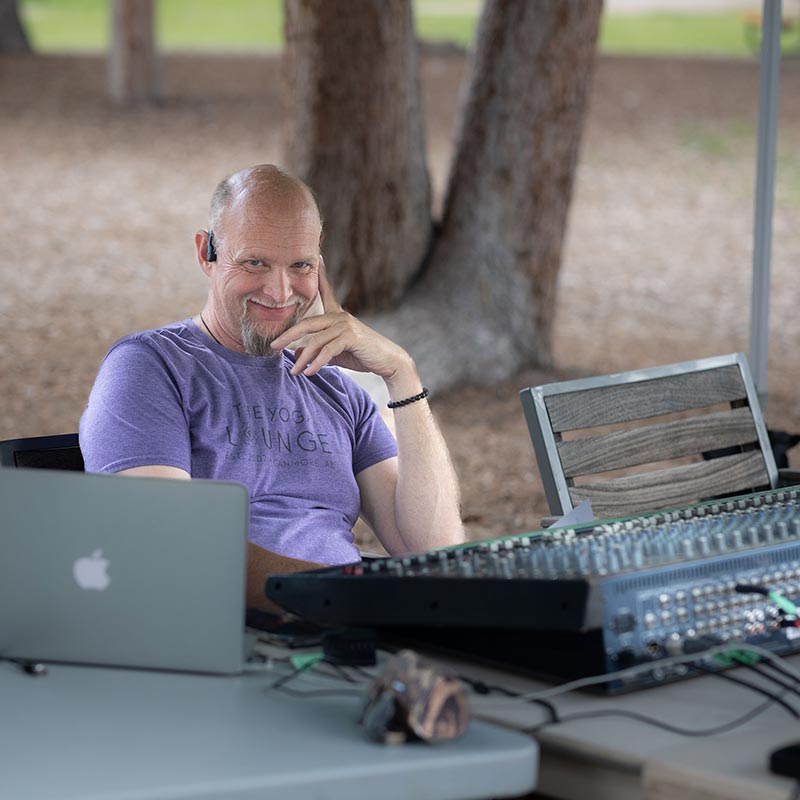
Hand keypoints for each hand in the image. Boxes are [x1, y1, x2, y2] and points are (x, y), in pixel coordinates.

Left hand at [270, 258, 413, 383]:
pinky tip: (309, 372)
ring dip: (303, 358)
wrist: (388, 361)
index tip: (316, 258)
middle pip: (307, 323)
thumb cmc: (363, 355)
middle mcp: (340, 317)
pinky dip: (317, 363)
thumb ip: (318, 351)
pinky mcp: (350, 337)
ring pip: (316, 341)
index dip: (321, 276)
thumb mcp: (336, 353)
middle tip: (273, 345)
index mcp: (337, 316)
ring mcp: (345, 325)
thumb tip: (298, 354)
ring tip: (293, 371)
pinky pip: (327, 350)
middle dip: (288, 335)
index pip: (325, 292)